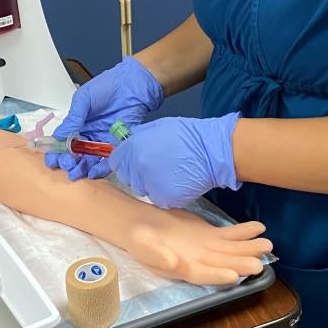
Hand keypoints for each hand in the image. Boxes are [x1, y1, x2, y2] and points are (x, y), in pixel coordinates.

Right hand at [46, 56, 162, 180]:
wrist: (132, 84)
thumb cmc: (106, 87)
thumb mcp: (84, 99)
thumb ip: (73, 118)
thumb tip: (59, 137)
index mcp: (77, 124)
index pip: (63, 142)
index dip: (56, 153)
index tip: (52, 161)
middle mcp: (88, 135)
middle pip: (75, 155)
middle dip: (68, 163)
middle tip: (66, 165)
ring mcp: (103, 141)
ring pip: (89, 161)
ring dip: (81, 169)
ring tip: (76, 173)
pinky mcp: (118, 145)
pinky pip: (108, 161)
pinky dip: (100, 169)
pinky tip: (92, 173)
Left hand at [109, 113, 241, 208]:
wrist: (211, 151)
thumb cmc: (187, 136)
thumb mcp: (157, 127)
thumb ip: (138, 138)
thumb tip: (128, 145)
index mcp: (135, 148)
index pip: (116, 161)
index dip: (124, 161)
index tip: (132, 162)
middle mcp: (139, 168)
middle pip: (127, 177)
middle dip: (137, 173)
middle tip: (154, 167)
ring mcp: (151, 185)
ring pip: (142, 189)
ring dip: (150, 184)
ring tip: (168, 174)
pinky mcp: (164, 199)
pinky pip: (157, 198)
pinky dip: (164, 193)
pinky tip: (176, 183)